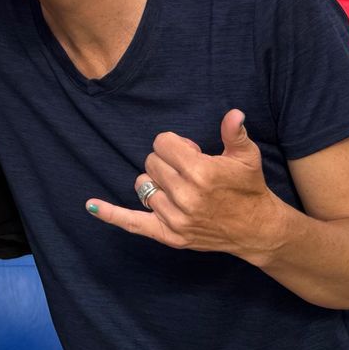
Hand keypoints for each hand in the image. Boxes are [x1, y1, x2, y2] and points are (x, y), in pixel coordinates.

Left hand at [87, 109, 288, 259]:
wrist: (256, 229)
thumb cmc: (249, 188)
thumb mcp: (247, 157)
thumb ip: (234, 133)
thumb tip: (233, 114)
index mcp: (201, 172)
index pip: (162, 143)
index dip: (175, 145)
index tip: (192, 152)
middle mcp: (185, 196)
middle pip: (151, 162)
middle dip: (167, 162)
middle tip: (189, 171)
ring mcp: (176, 218)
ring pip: (143, 185)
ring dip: (156, 182)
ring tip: (179, 187)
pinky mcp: (169, 235)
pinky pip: (133, 223)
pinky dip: (111, 214)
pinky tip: (92, 205)